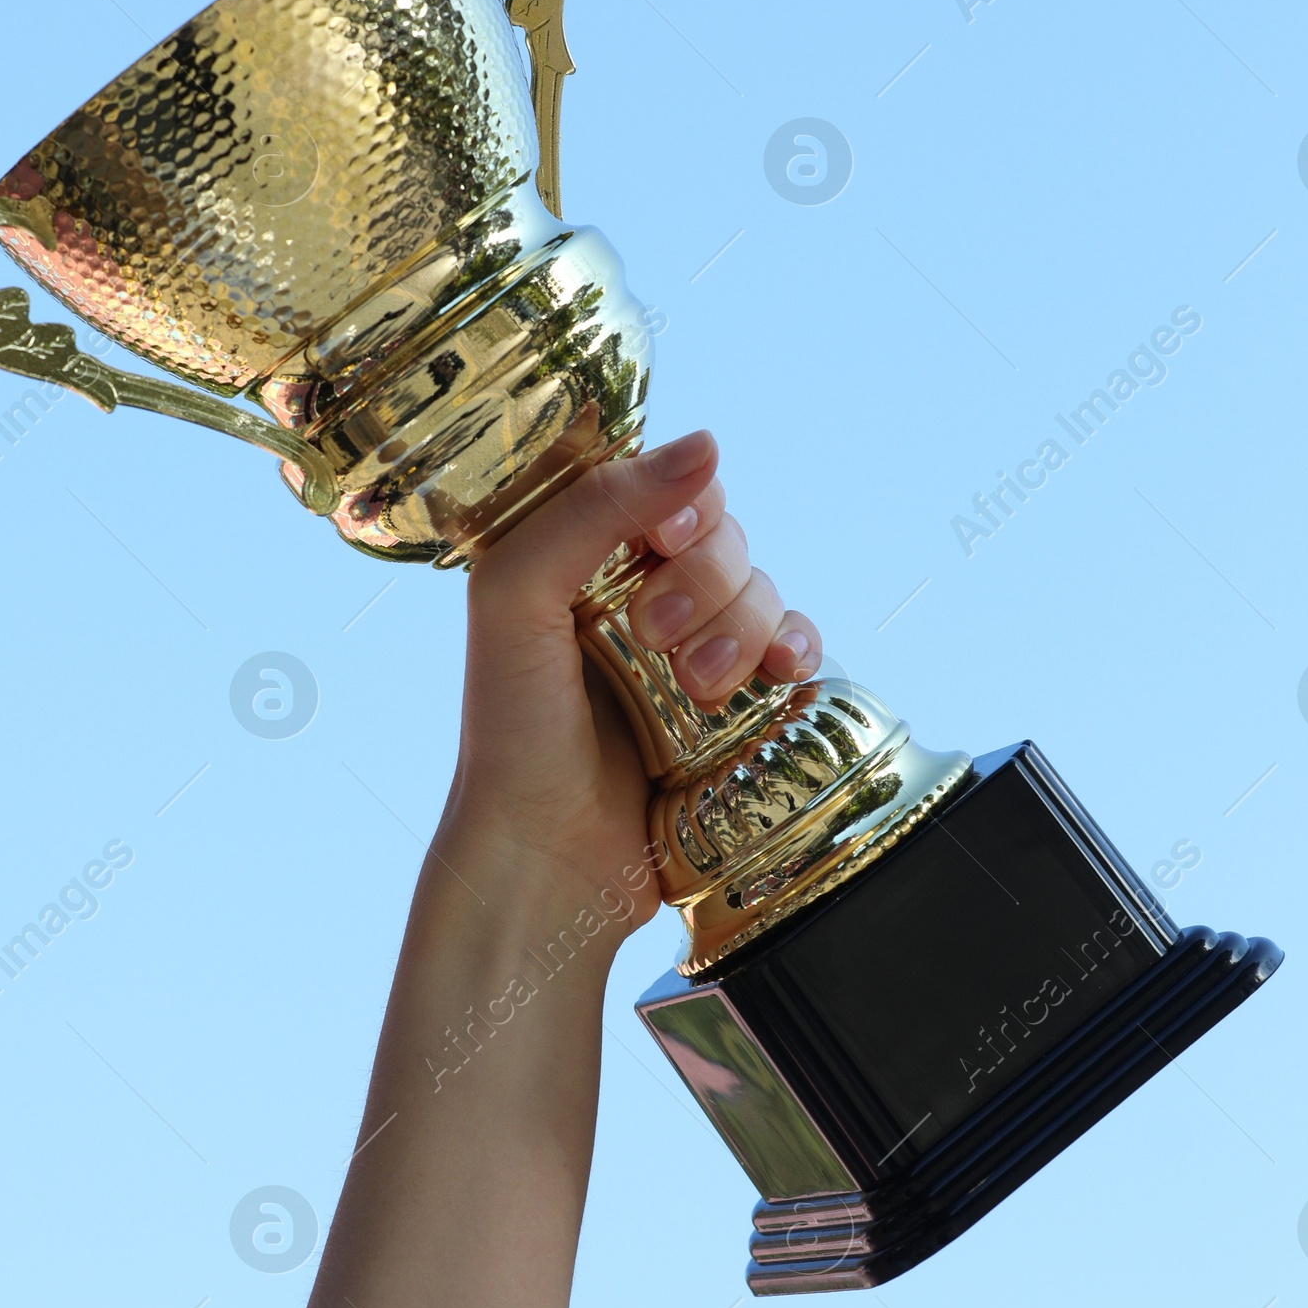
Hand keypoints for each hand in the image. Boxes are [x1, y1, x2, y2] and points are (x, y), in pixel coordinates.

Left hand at [444, 430, 820, 947]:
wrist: (547, 861)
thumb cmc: (511, 728)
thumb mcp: (518, 594)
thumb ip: (596, 508)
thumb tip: (707, 446)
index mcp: (580, 553)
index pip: (659, 483)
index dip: (678, 499)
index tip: (664, 539)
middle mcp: (637, 591)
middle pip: (721, 533)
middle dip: (703, 581)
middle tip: (654, 637)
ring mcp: (690, 647)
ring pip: (760, 588)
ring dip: (739, 630)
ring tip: (695, 689)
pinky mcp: (735, 703)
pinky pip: (794, 645)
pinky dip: (796, 649)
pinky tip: (780, 675)